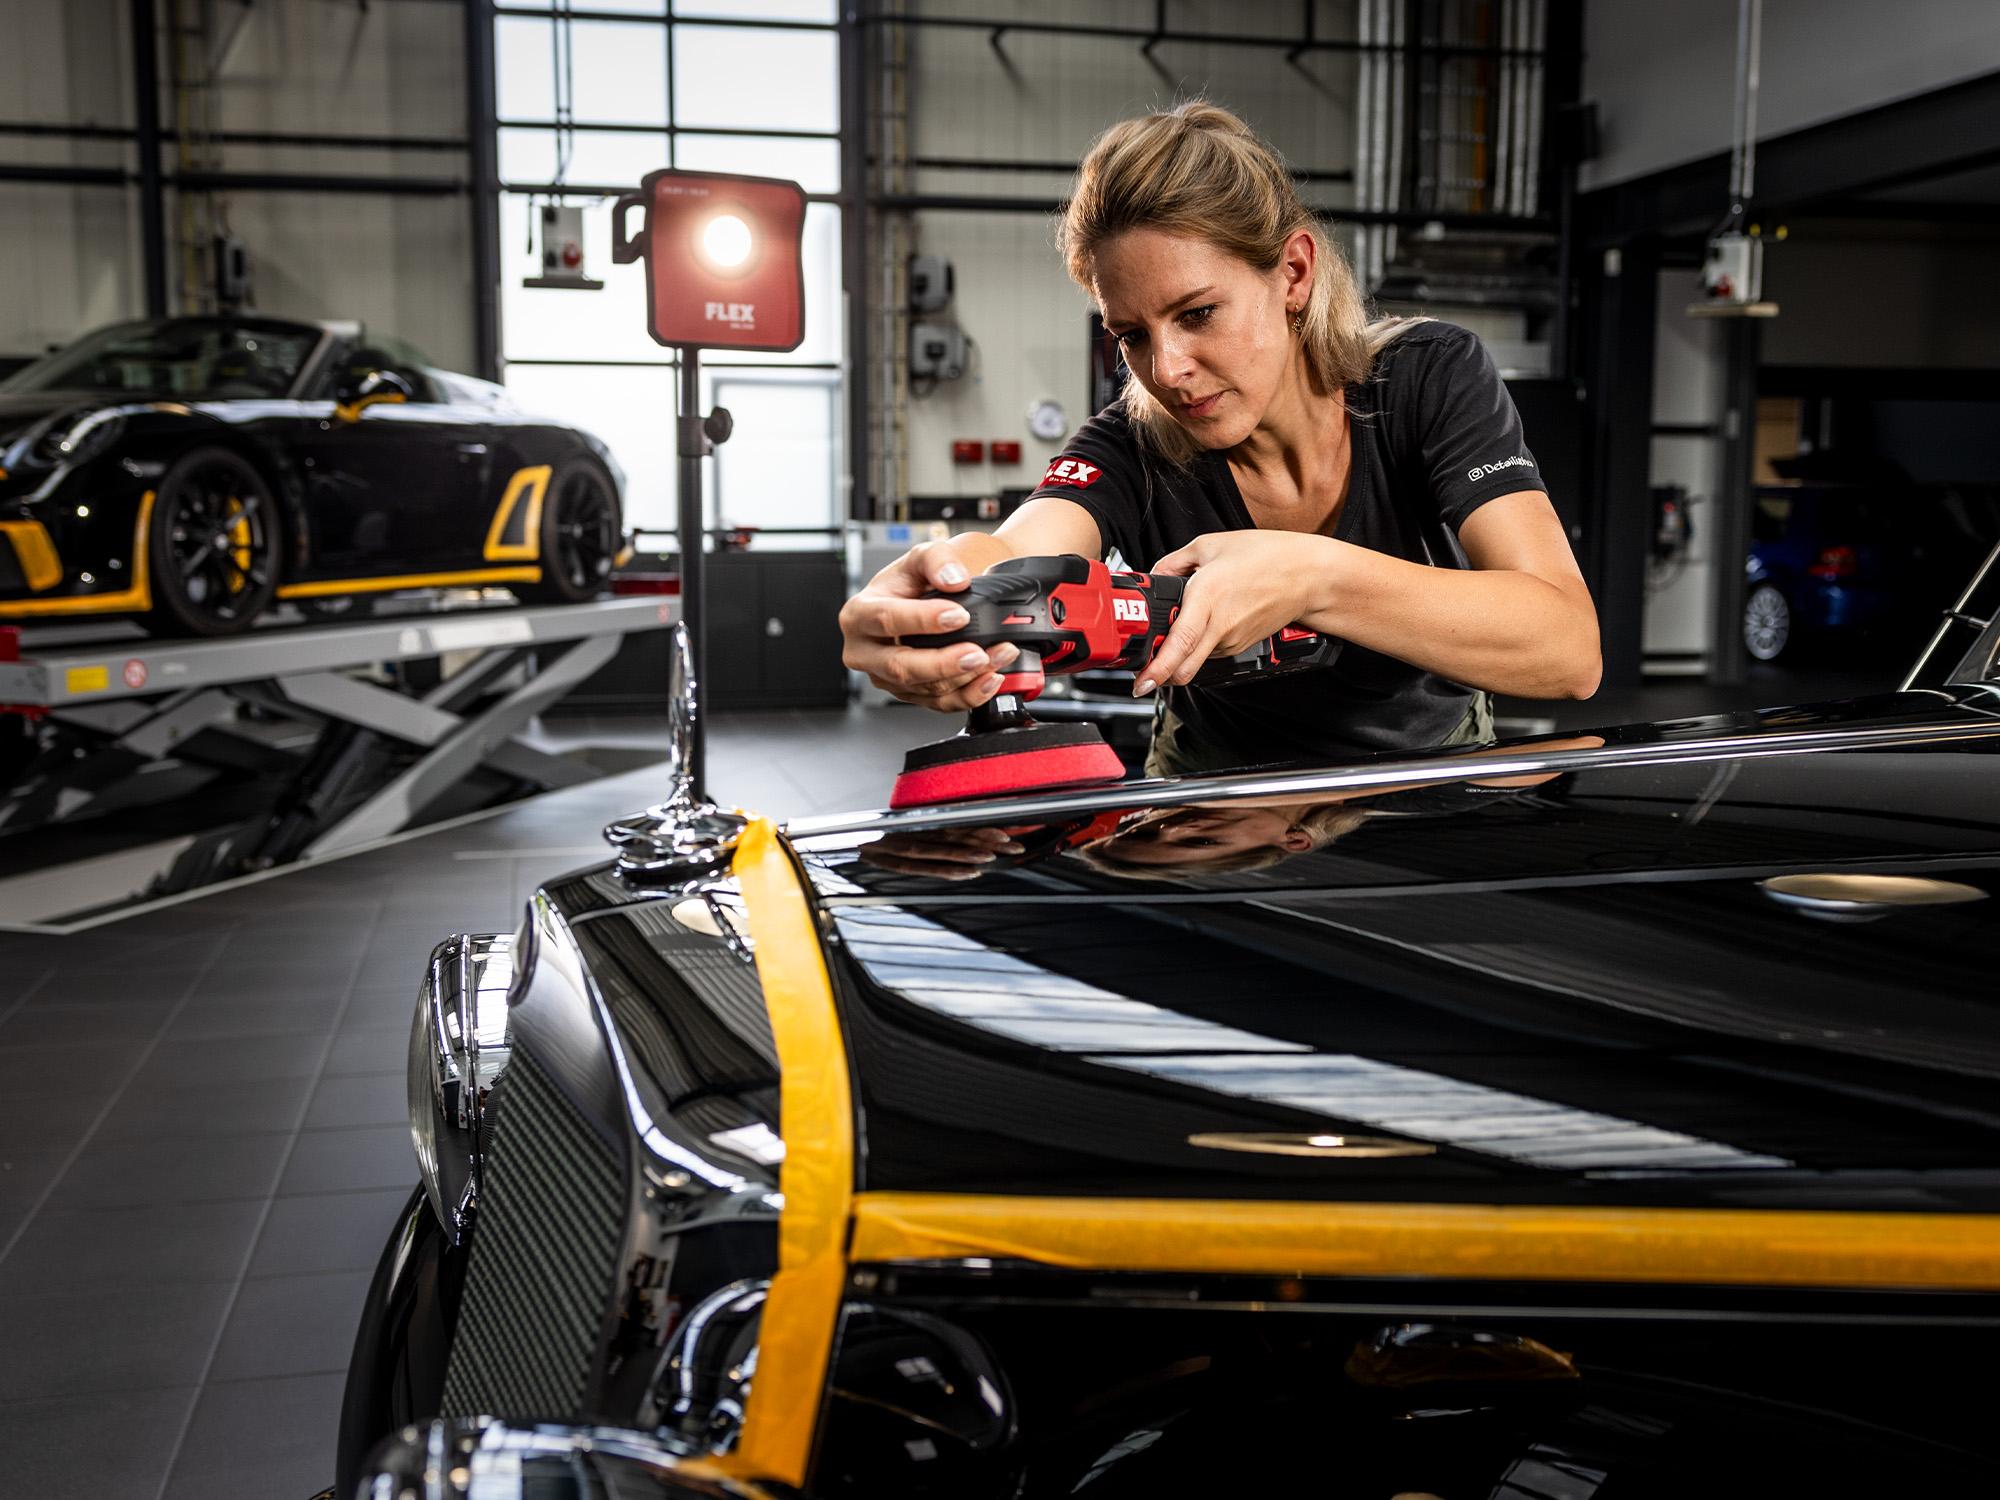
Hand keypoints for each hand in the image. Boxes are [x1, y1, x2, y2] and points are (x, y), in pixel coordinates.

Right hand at [838, 543, 1019, 711]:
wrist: (919, 601)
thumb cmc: (911, 582)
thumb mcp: (921, 557)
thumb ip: (937, 559)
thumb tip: (954, 579)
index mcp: (860, 614)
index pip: (887, 619)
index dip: (924, 619)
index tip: (958, 615)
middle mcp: (866, 652)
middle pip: (901, 666)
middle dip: (944, 662)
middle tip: (978, 652)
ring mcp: (886, 678)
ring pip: (925, 688)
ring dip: (967, 676)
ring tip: (998, 655)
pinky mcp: (909, 694)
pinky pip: (938, 703)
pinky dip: (970, 694)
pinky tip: (990, 678)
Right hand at [859, 827, 1024, 879]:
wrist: (845, 841)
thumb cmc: (882, 834)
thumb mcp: (912, 826)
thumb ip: (937, 829)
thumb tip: (970, 831)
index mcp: (925, 819)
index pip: (961, 822)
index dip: (986, 826)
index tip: (1010, 831)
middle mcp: (918, 829)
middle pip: (958, 833)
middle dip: (989, 841)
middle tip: (1015, 846)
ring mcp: (906, 845)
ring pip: (943, 848)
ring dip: (970, 853)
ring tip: (993, 858)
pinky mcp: (896, 863)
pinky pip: (926, 867)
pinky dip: (949, 870)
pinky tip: (969, 873)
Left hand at [1136, 531, 1333, 694]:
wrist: (1308, 575)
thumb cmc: (1267, 556)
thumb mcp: (1210, 545)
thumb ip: (1174, 562)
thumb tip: (1153, 576)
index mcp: (1207, 597)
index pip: (1179, 643)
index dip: (1158, 668)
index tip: (1140, 681)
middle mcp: (1219, 625)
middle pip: (1184, 669)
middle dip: (1159, 676)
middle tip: (1142, 674)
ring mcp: (1232, 640)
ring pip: (1193, 659)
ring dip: (1179, 654)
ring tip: (1178, 626)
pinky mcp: (1240, 645)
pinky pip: (1209, 651)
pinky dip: (1198, 645)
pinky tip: (1203, 623)